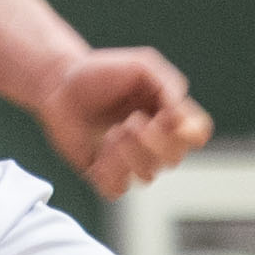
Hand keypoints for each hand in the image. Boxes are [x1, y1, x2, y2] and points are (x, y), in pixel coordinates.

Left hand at [34, 46, 211, 196]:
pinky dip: (109, 171)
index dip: (185, 132)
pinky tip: (99, 152)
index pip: (196, 135)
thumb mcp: (141, 66)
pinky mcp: (103, 171)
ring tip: (113, 131)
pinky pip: (116, 189)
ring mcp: (129, 159)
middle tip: (131, 121)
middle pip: (174, 159)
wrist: (58, 81)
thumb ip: (168, 85)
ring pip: (147, 175)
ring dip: (128, 153)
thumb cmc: (100, 72)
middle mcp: (154, 143)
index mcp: (169, 116)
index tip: (162, 115)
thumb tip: (182, 118)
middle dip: (153, 142)